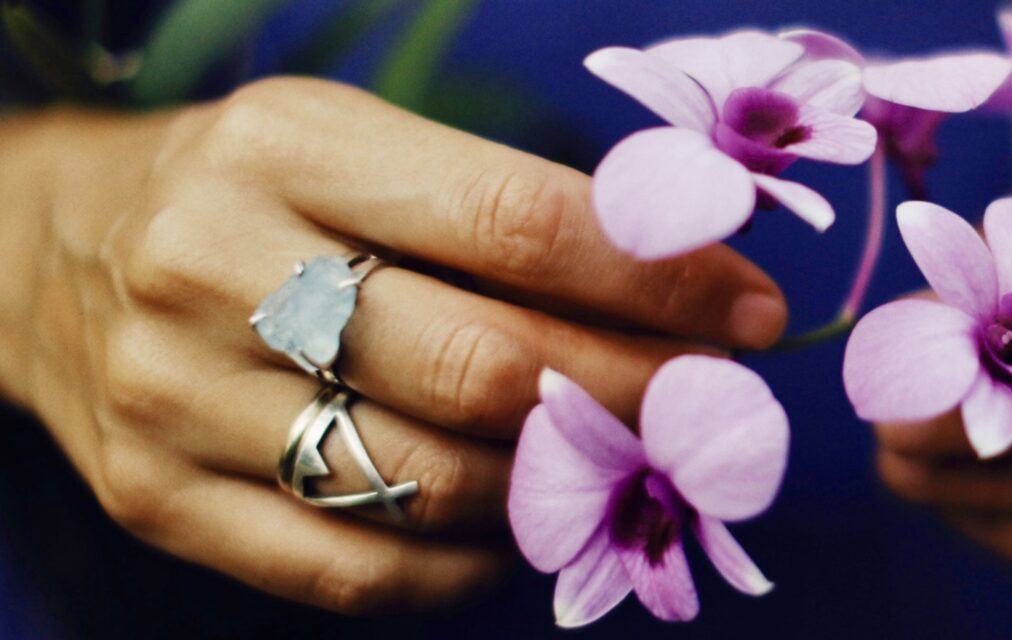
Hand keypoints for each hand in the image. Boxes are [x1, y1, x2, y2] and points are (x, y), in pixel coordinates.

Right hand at [0, 78, 787, 611]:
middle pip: (487, 365)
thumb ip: (508, 210)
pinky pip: (357, 566)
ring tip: (630, 462)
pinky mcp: (156, 499)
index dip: (661, 279)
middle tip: (719, 406)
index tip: (755, 312)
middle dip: (638, 393)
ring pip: (432, 478)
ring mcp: (175, 393)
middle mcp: (218, 266)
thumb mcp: (363, 146)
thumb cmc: (257, 193)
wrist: (42, 253)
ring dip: (564, 484)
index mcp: (291, 147)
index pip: (519, 222)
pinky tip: (523, 528)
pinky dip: (470, 564)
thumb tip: (695, 288)